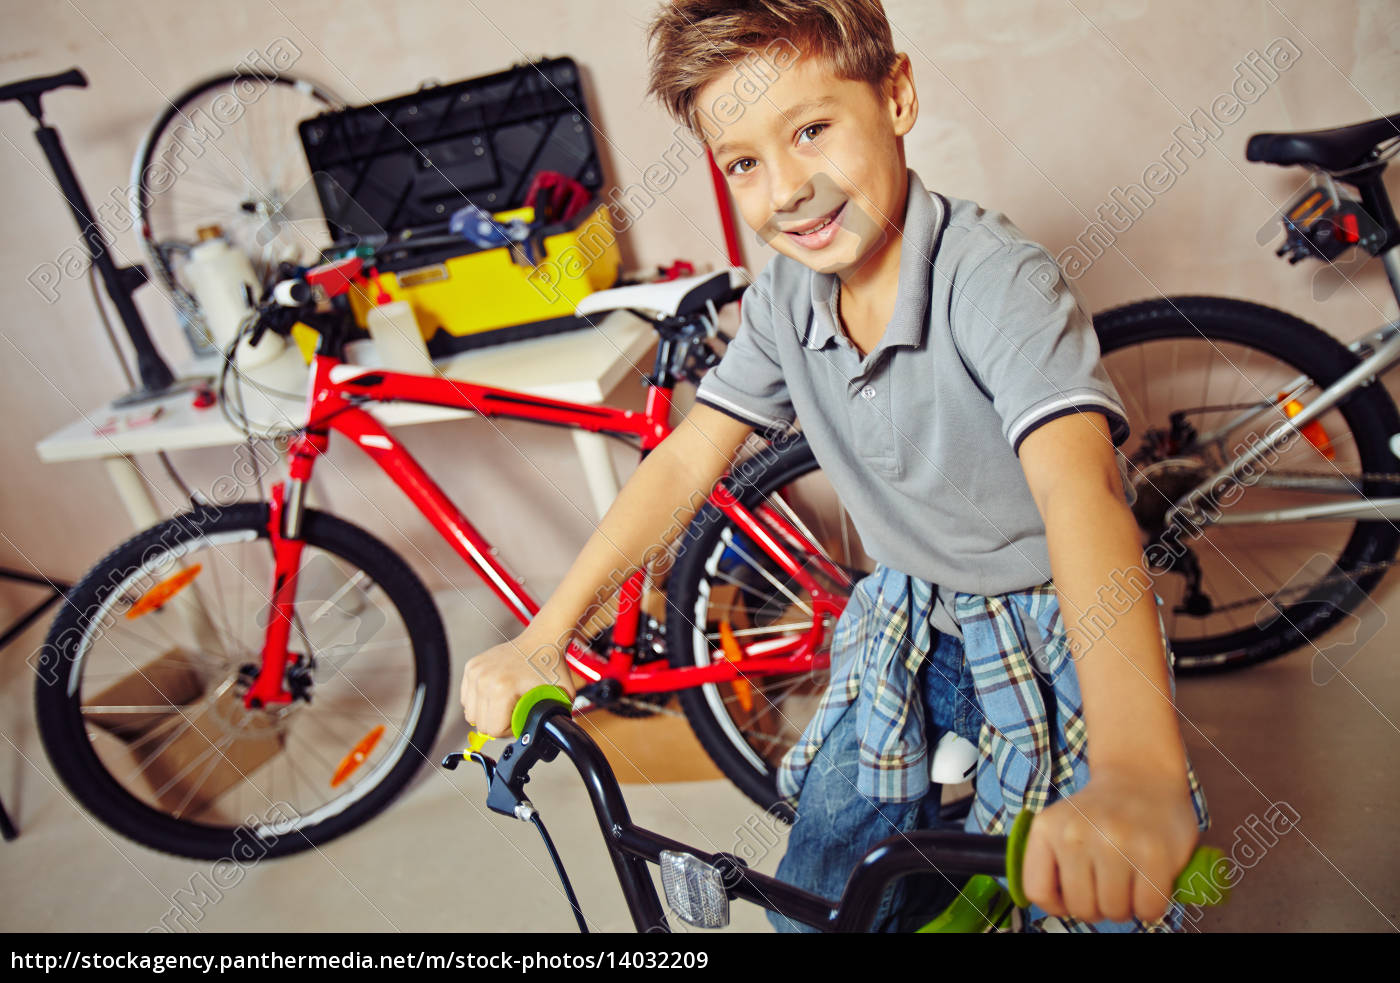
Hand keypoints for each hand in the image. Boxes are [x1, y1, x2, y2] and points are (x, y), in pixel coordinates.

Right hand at [459, 631, 576, 737]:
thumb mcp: (559, 700)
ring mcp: (476, 672)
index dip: (509, 730)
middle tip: (515, 711)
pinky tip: (496, 693)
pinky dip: (480, 701)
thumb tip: (545, 741)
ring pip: (471, 713)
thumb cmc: (550, 667)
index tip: (521, 718)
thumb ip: (551, 724)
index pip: (493, 730)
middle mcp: (484, 680)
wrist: (541, 641)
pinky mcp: (471, 667)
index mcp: (502, 690)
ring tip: (506, 702)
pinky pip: (467, 698)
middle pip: (481, 724)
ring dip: (488, 713)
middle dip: (499, 723)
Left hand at [1020, 765, 1198, 924]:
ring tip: (1128, 882)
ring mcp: (1116, 842)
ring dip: (1125, 907)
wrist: (1142, 775)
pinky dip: (1150, 906)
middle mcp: (1077, 834)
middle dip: (1097, 907)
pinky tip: (1149, 883)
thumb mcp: (1059, 825)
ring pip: (1114, 911)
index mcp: (1047, 828)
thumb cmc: (1100, 813)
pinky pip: (1148, 908)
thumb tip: (1055, 905)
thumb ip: (1050, 862)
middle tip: (1108, 886)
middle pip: (1081, 908)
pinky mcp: (1153, 853)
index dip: (1058, 905)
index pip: (1037, 892)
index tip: (1073, 896)